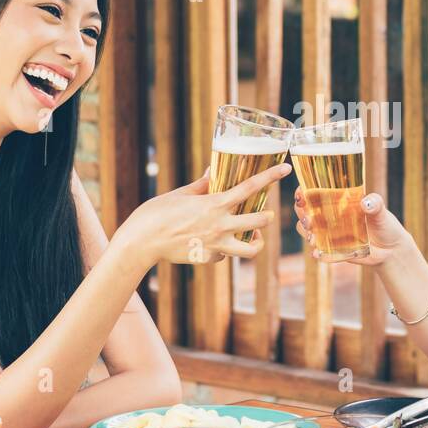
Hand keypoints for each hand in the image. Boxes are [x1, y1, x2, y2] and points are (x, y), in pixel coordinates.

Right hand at [117, 163, 289, 264]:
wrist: (142, 241)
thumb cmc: (157, 212)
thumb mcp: (181, 193)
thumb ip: (203, 184)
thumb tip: (214, 170)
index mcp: (215, 203)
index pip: (251, 187)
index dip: (271, 176)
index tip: (286, 168)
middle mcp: (220, 225)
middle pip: (260, 222)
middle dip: (267, 217)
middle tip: (266, 215)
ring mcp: (216, 245)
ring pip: (251, 250)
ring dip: (256, 242)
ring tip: (253, 236)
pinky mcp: (208, 259)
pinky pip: (225, 257)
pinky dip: (225, 251)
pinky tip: (217, 245)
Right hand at [292, 189, 409, 264]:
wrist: (391, 250)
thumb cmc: (385, 224)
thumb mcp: (381, 211)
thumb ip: (375, 204)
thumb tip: (366, 202)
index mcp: (337, 200)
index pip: (314, 192)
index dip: (303, 191)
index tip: (301, 193)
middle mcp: (329, 216)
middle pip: (304, 211)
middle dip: (301, 213)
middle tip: (309, 219)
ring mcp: (329, 234)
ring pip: (306, 231)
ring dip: (306, 233)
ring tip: (313, 237)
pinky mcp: (333, 250)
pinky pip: (319, 252)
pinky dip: (317, 253)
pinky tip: (318, 253)